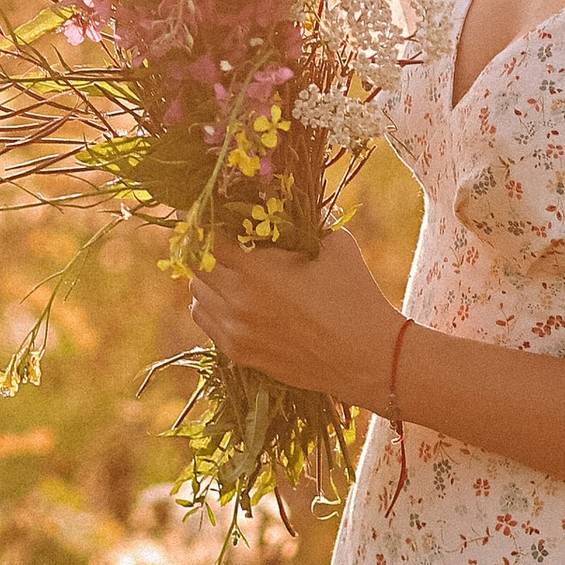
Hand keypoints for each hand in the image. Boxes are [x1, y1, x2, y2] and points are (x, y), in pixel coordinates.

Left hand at [187, 229, 398, 407]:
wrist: (369, 358)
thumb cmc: (356, 297)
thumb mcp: (335, 245)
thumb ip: (303, 224)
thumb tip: (285, 206)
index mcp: (257, 271)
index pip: (205, 239)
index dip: (201, 222)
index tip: (204, 212)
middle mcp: (238, 303)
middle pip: (195, 268)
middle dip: (205, 250)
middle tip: (219, 240)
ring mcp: (236, 333)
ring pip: (196, 297)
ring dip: (207, 280)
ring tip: (228, 272)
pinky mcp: (241, 355)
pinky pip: (207, 325)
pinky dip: (213, 308)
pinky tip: (233, 300)